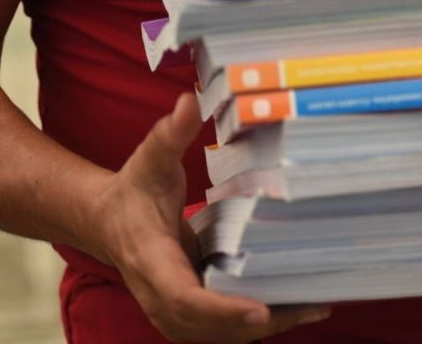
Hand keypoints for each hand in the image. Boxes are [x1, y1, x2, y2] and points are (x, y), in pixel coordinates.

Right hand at [88, 94, 330, 342]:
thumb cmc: (133, 190)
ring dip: (267, 327)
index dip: (220, 310)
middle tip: (310, 305)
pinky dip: (257, 325)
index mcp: (150, 260)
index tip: (257, 310)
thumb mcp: (150, 158)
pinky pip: (222, 330)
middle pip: (209, 327)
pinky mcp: (187, 313)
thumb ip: (170, 133)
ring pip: (219, 336)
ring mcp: (172, 311)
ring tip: (314, 305)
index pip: (183, 297)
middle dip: (258, 322)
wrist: (107, 222)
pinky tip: (296, 306)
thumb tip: (189, 100)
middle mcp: (160, 295)